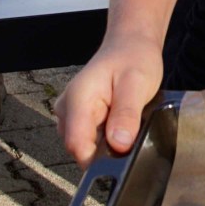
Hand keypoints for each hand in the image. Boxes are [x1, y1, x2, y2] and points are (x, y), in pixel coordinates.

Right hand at [58, 39, 164, 166]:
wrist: (130, 45)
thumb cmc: (133, 58)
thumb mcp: (137, 84)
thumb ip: (126, 114)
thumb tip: (119, 144)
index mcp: (78, 99)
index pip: (77, 145)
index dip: (99, 160)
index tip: (122, 160)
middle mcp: (67, 108)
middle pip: (80, 149)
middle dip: (105, 153)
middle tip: (130, 135)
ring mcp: (70, 114)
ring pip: (84, 146)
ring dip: (106, 145)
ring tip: (126, 124)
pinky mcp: (78, 118)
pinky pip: (89, 139)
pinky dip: (106, 139)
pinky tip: (119, 124)